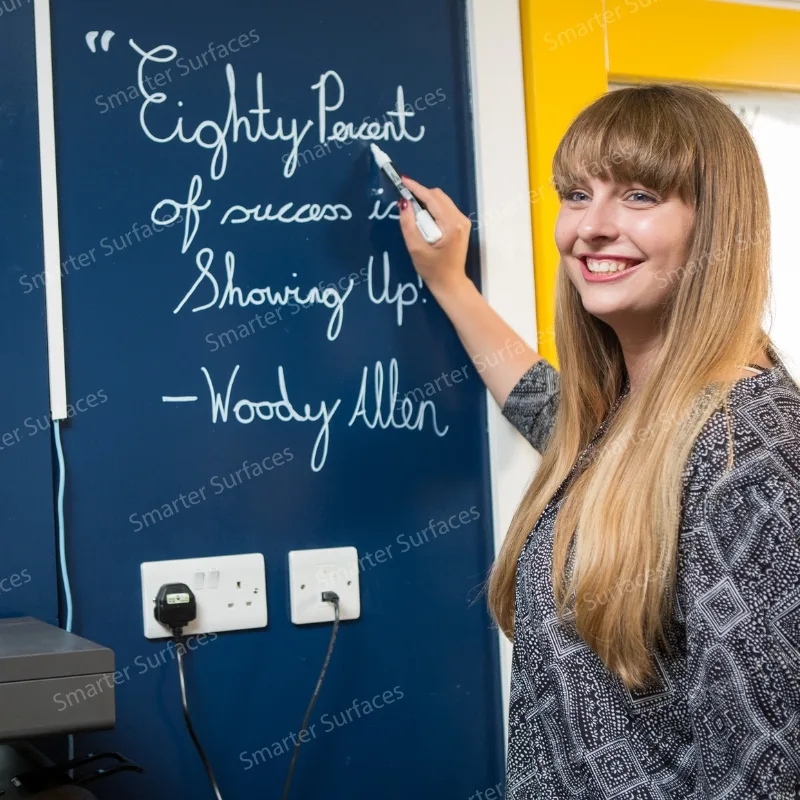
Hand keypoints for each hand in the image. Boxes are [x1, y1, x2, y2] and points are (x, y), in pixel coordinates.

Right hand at [397, 176, 471, 295]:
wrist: (450, 283)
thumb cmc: (433, 270)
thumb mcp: (416, 249)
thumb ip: (408, 225)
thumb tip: (404, 203)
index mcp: (451, 225)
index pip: (432, 199)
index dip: (416, 188)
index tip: (403, 180)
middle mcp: (460, 219)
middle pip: (438, 196)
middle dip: (421, 195)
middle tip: (405, 202)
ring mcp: (463, 222)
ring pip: (442, 201)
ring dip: (426, 203)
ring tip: (413, 214)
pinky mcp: (461, 225)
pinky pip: (445, 209)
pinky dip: (433, 210)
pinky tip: (424, 220)